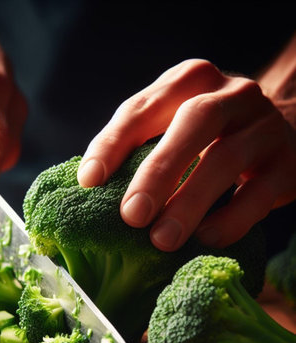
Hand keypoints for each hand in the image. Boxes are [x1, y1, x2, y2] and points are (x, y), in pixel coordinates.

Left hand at [78, 59, 295, 250]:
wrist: (281, 127)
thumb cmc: (207, 133)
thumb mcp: (173, 121)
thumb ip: (139, 142)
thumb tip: (92, 185)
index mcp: (189, 81)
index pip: (142, 108)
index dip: (112, 144)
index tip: (89, 180)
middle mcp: (230, 95)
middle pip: (193, 123)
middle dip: (158, 172)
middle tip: (131, 215)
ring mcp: (263, 127)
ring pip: (226, 159)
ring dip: (189, 203)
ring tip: (161, 239)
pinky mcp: (287, 164)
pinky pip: (259, 194)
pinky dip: (230, 219)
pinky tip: (204, 238)